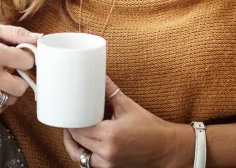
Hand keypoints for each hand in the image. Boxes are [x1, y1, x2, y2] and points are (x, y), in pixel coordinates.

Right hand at [0, 21, 40, 114]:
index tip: (20, 55)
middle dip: (21, 78)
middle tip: (13, 70)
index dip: (27, 58)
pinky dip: (0, 101)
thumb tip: (40, 38)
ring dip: (11, 90)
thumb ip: (17, 34)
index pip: (27, 63)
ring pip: (10, 99)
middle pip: (22, 87)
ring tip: (3, 78)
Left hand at [63, 76, 183, 167]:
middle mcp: (107, 152)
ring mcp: (109, 164)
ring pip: (80, 156)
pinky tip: (85, 145)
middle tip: (70, 119)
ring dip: (75, 145)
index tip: (68, 114)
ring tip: (73, 134)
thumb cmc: (151, 128)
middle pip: (77, 141)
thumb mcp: (128, 106)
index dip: (71, 122)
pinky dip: (85, 155)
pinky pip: (91, 164)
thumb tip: (99, 76)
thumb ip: (110, 91)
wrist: (167, 148)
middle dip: (71, 131)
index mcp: (110, 135)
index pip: (79, 128)